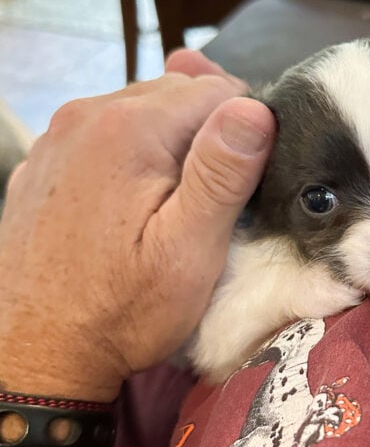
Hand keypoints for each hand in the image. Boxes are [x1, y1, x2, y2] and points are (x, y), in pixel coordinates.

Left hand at [0, 50, 274, 400]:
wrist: (36, 355)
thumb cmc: (120, 311)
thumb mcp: (189, 251)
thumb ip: (222, 173)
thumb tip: (256, 108)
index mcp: (129, 128)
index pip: (218, 91)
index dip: (245, 135)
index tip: (246, 187)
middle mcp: (85, 116)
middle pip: (178, 95)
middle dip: (207, 137)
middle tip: (212, 205)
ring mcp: (56, 138)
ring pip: (141, 112)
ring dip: (170, 146)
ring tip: (172, 209)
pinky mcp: (42, 164)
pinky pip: (103, 137)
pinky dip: (129, 158)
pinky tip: (130, 209)